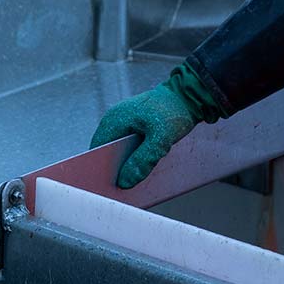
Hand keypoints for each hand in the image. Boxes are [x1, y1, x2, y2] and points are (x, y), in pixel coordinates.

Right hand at [89, 73, 202, 190]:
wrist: (186, 95)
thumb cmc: (173, 111)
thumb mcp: (160, 138)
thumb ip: (143, 159)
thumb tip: (125, 181)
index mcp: (114, 120)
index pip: (97, 151)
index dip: (100, 169)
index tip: (107, 188)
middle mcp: (114, 121)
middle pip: (106, 152)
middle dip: (115, 169)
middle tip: (124, 188)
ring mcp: (122, 123)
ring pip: (118, 151)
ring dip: (126, 164)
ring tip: (134, 180)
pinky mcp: (133, 126)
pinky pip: (128, 147)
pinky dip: (133, 157)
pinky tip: (142, 168)